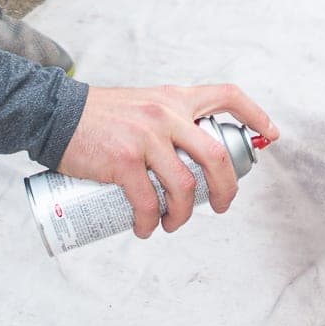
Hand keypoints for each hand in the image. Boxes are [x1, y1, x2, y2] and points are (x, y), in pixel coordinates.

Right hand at [57, 85, 280, 237]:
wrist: (54, 114)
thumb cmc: (97, 116)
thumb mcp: (141, 105)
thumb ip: (165, 121)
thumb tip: (187, 158)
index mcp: (173, 99)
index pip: (226, 96)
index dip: (255, 115)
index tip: (271, 135)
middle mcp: (166, 115)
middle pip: (216, 155)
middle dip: (227, 189)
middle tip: (221, 206)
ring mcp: (146, 138)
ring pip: (185, 187)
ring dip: (184, 216)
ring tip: (173, 225)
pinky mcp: (124, 161)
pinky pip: (149, 202)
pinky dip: (151, 223)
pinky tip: (145, 229)